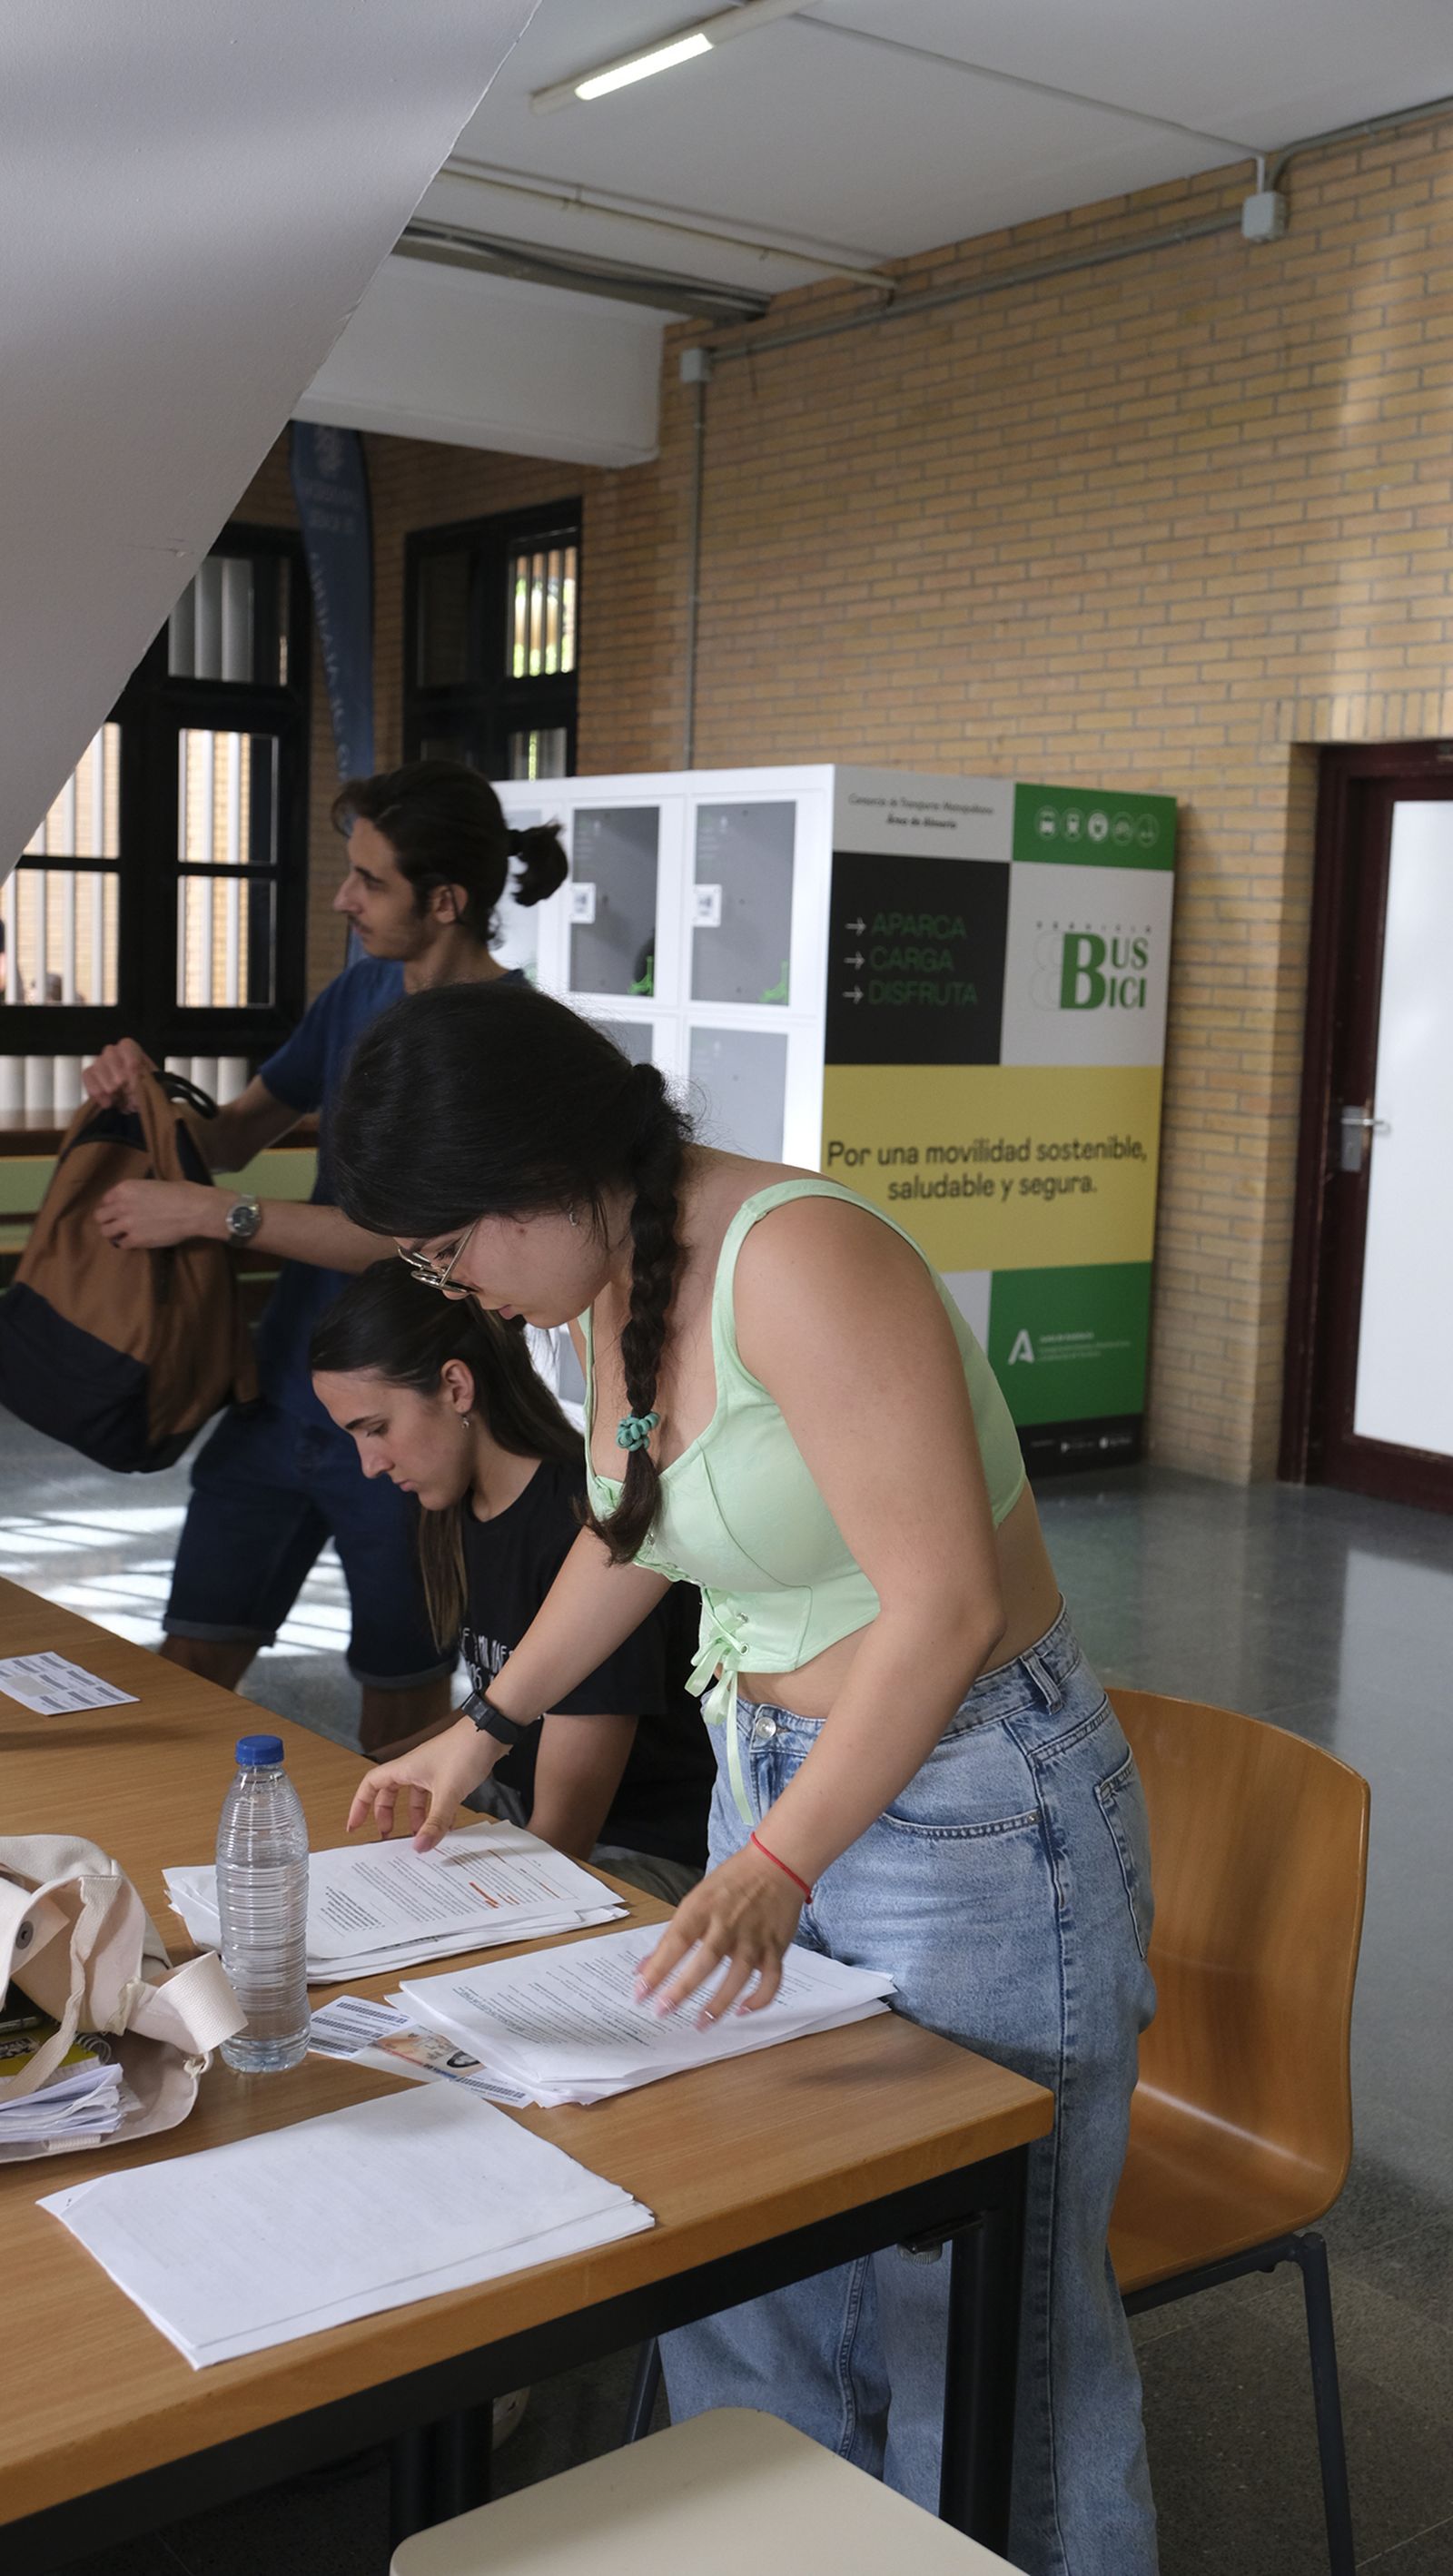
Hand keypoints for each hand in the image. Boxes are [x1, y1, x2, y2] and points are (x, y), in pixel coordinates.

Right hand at [83, 1038, 156, 1111]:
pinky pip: (87, 1077)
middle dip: (116, 1070)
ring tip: (115, 1096)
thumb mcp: (151, 1086)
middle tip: (121, 1084)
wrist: (136, 1106)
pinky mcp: (90, 1076)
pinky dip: (95, 1090)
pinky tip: (106, 1102)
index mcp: (132, 1053)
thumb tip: (137, 1083)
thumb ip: (145, 1081)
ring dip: (106, 1082)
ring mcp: (100, 1064)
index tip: (134, 1071)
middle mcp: (115, 1054)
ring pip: (97, 1065)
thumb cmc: (145, 1092)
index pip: (127, 1045)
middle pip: (110, 1052)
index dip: (130, 1056)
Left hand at [94, 1179, 221, 1250]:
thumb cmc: (182, 1192)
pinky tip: (136, 1241)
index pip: (106, 1199)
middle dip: (108, 1219)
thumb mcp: (155, 1185)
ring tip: (124, 1234)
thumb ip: (140, 1193)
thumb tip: (141, 1200)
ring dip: (114, 1233)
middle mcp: (121, 1205)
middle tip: (119, 1223)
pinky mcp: (136, 1240)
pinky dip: (128, 1243)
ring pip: (106, 1232)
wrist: (193, 1210)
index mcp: (125, 1188)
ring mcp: (127, 1224)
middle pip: (100, 1216)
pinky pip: (122, 1244)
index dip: (112, 1206)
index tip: (120, 1210)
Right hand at [347, 1715, 496, 1848]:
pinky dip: (437, 1812)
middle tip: (389, 1836)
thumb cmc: (465, 1751)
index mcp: (405, 1769)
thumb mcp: (448, 1793)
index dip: (360, 1805)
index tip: (355, 1826)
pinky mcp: (448, 1773)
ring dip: (416, 1817)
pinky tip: (448, 1826)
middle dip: (387, 1815)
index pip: (371, 1785)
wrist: (491, 1731)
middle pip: (390, 1794)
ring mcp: (431, 1771)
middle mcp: (414, 1769)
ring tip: (421, 1837)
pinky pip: (435, 1796)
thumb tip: (419, 1847)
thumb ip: (435, 1822)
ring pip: (414, 1797)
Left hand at [633, 1842, 803, 2026]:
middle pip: (705, 1960)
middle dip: (682, 1989)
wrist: (777, 1864)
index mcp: (703, 1908)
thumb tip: (644, 1968)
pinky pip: (771, 1978)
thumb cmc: (731, 1882)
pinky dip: (760, 1998)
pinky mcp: (776, 1947)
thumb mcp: (696, 1900)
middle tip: (663, 2011)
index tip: (640, 1992)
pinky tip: (743, 2010)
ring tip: (701, 2023)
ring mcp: (754, 1937)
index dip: (657, 1969)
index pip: (675, 1941)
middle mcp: (728, 1923)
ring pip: (738, 1975)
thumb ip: (672, 1935)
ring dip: (719, 2002)